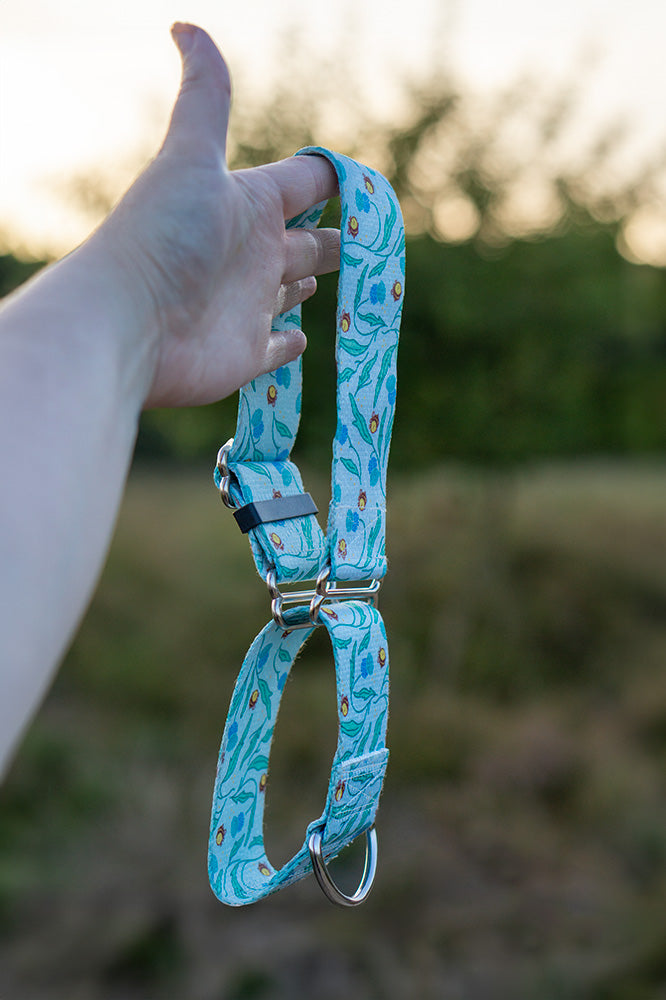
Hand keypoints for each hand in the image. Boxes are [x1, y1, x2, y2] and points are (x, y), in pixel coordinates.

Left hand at [99, 23, 339, 408]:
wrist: (130, 322)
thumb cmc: (165, 236)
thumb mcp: (192, 158)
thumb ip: (205, 98)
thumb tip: (184, 25)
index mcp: (250, 206)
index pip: (305, 187)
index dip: (336, 183)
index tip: (367, 188)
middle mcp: (253, 254)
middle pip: (309, 242)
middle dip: (337, 242)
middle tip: (368, 246)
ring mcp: (251, 305)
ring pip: (292, 290)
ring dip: (308, 283)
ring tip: (326, 280)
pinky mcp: (248, 352)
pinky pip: (277, 347)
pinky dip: (289, 343)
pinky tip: (299, 337)